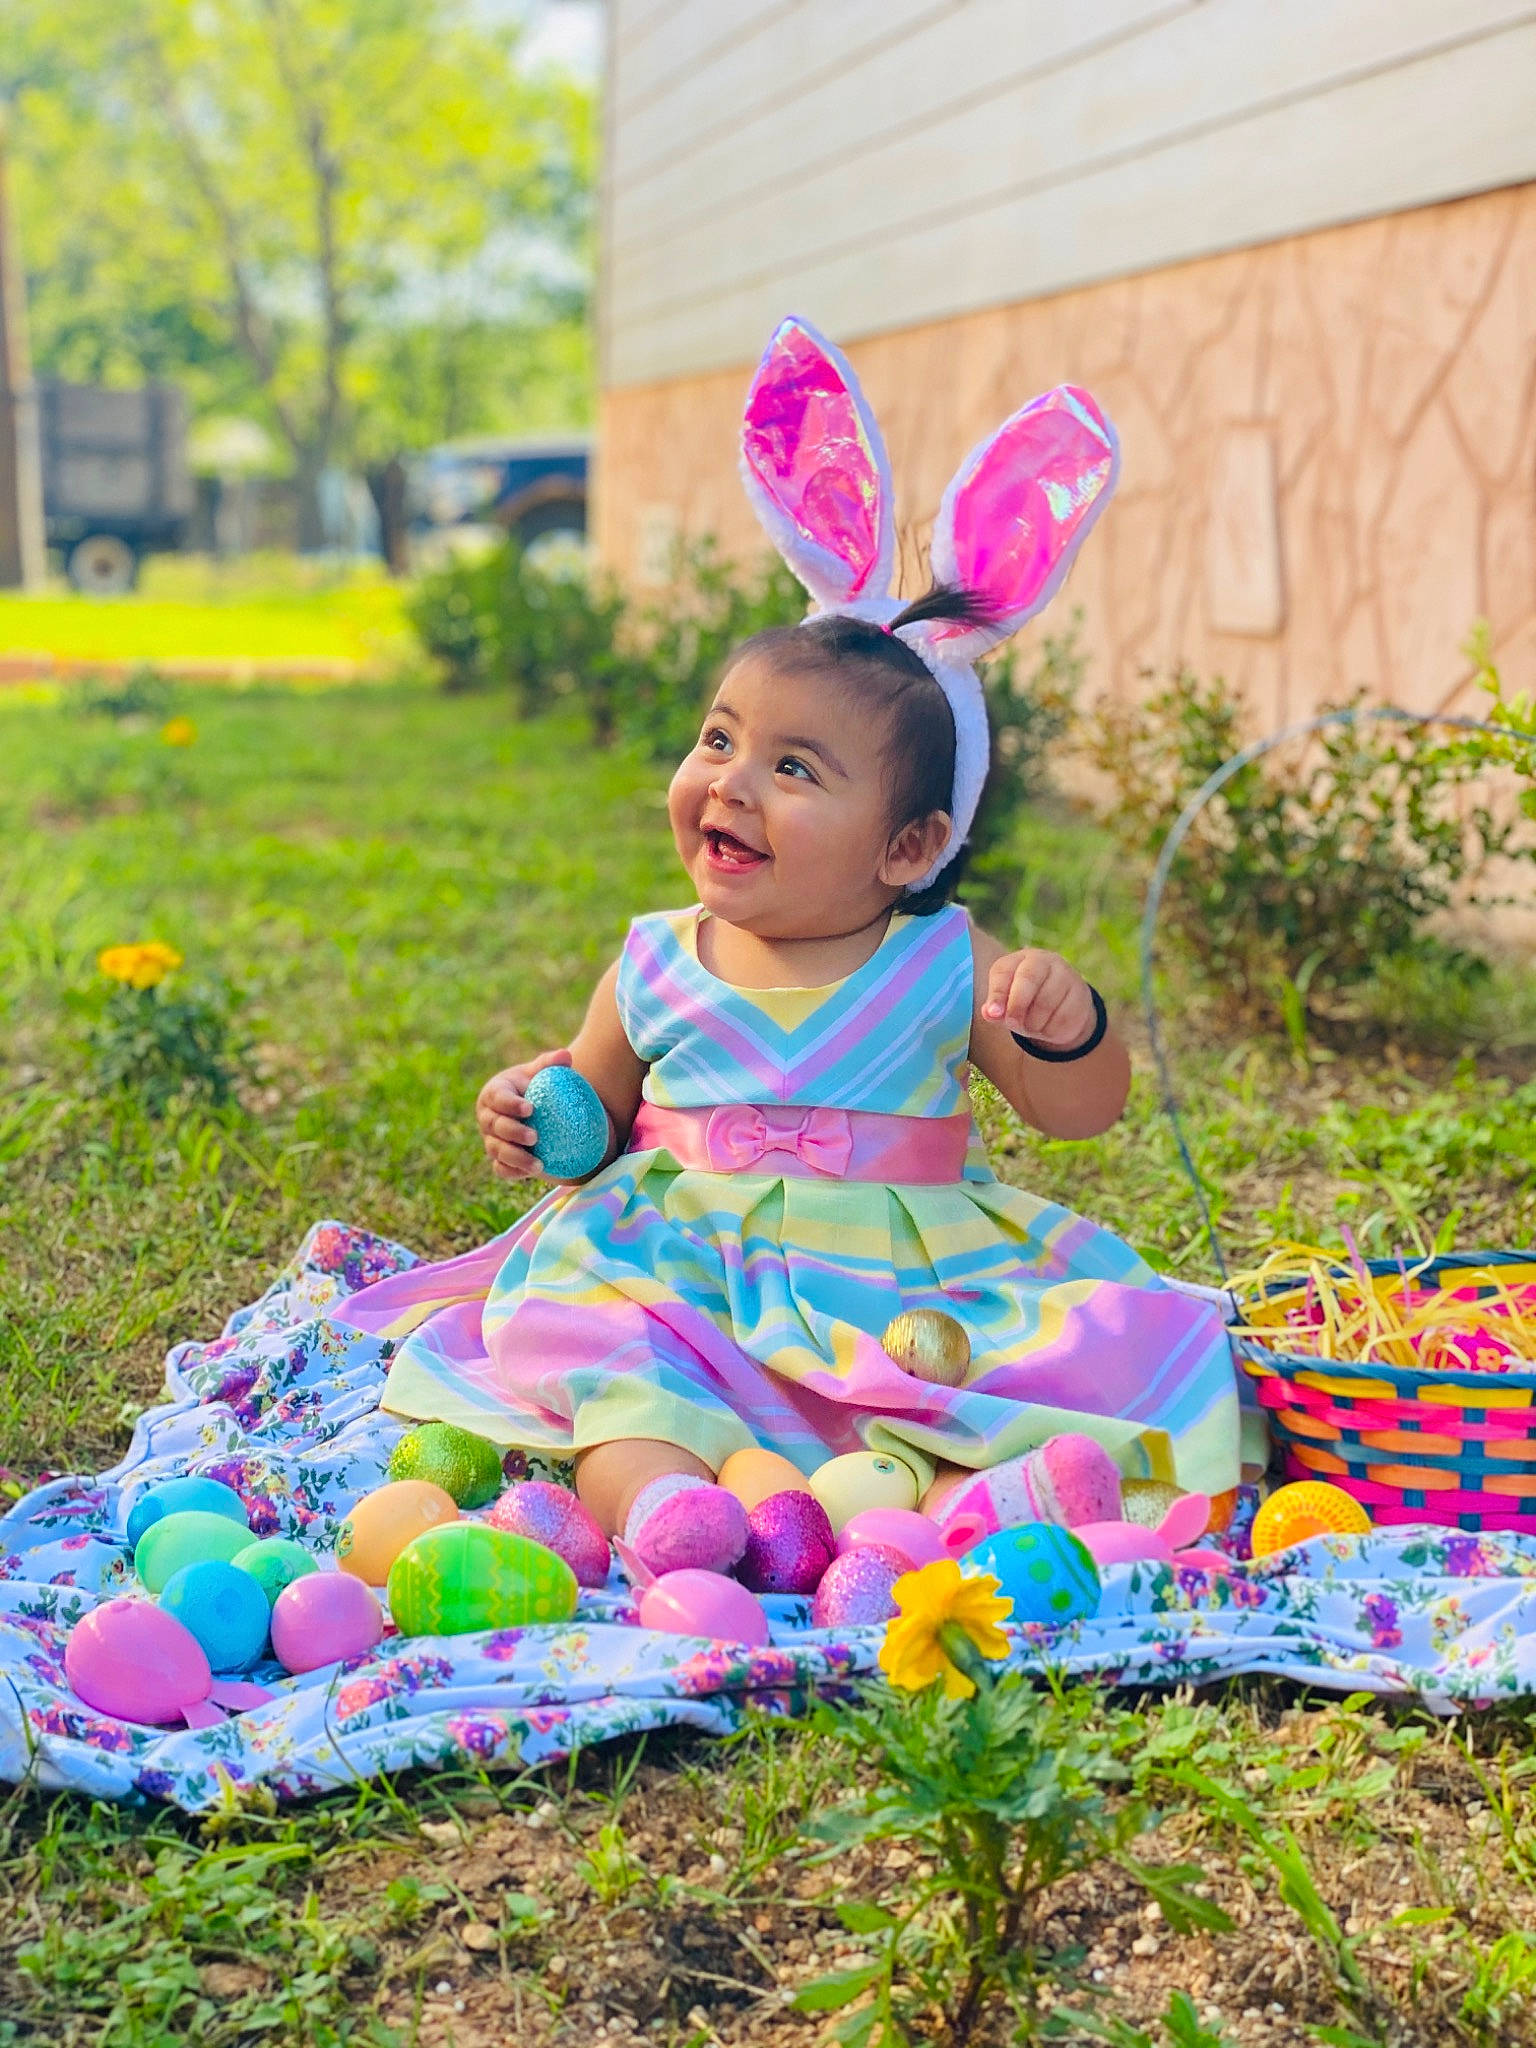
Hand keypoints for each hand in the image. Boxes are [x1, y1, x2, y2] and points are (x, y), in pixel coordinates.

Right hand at [476, 1047, 571, 1179]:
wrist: (538, 1112)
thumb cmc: (539, 1087)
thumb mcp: (543, 1073)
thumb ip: (552, 1063)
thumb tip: (565, 1056)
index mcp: (495, 1093)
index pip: (498, 1098)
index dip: (510, 1104)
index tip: (530, 1109)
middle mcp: (488, 1117)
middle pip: (495, 1126)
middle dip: (512, 1132)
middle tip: (535, 1137)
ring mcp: (491, 1139)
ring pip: (496, 1150)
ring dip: (515, 1157)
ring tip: (538, 1164)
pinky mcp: (498, 1158)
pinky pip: (500, 1168)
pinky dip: (513, 1172)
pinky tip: (530, 1174)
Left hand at [982, 949, 1096, 1050]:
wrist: (1063, 1008)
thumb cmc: (1025, 1004)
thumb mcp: (1007, 1004)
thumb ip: (995, 1008)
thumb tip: (990, 1013)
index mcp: (1019, 960)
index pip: (1003, 972)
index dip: (997, 994)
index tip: (994, 1013)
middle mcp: (1044, 960)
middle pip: (1027, 980)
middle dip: (1016, 1006)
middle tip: (1012, 1024)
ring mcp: (1065, 974)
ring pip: (1045, 1003)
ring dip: (1033, 1023)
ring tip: (1031, 1025)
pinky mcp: (1081, 993)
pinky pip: (1062, 1018)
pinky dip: (1050, 1030)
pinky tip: (1048, 1027)